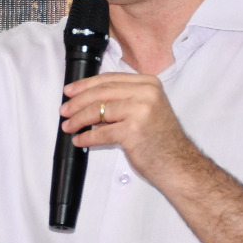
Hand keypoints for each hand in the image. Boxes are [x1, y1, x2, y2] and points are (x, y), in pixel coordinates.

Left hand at [60, 73, 201, 187]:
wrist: (178, 163)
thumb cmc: (160, 139)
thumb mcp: (147, 109)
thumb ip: (124, 99)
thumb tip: (90, 100)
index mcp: (148, 84)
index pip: (110, 79)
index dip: (86, 85)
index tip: (70, 91)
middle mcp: (146, 93)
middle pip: (101, 93)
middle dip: (78, 102)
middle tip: (64, 110)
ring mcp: (140, 111)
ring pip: (98, 111)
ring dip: (78, 119)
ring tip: (68, 126)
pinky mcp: (133, 130)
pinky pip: (102, 133)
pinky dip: (87, 137)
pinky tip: (79, 140)